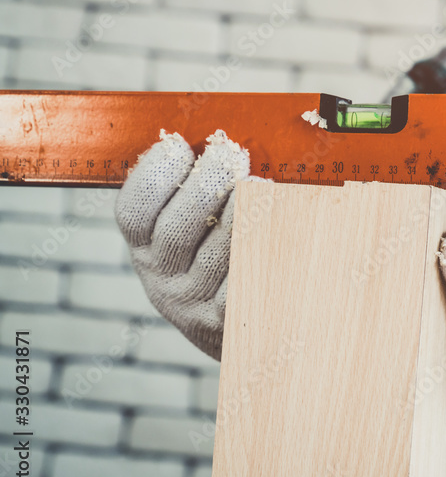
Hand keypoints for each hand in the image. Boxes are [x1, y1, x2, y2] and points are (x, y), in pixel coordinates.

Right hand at [115, 130, 267, 359]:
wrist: (249, 335)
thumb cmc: (227, 261)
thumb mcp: (197, 232)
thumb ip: (197, 193)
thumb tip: (222, 141)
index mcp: (145, 250)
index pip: (133, 212)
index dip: (153, 174)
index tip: (179, 144)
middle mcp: (163, 280)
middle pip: (178, 226)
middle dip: (206, 181)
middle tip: (231, 153)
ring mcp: (197, 304)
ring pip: (220, 250)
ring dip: (242, 208)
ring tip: (260, 183)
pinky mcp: (234, 322)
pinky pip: (253, 275)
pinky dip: (267, 241)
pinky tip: (280, 217)